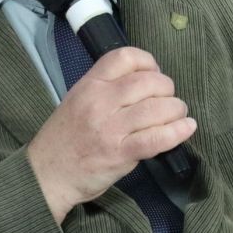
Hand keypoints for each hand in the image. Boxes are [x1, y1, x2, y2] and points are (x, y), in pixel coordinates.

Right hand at [28, 47, 196, 222]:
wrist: (46, 176)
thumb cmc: (65, 139)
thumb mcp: (78, 101)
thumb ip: (107, 90)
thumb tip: (148, 84)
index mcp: (89, 85)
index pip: (125, 57)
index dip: (149, 62)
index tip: (155, 74)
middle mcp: (100, 102)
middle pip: (149, 82)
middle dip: (167, 89)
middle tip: (168, 101)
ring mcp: (110, 128)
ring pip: (157, 108)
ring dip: (176, 110)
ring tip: (178, 116)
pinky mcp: (120, 153)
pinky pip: (157, 138)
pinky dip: (178, 132)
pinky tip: (187, 128)